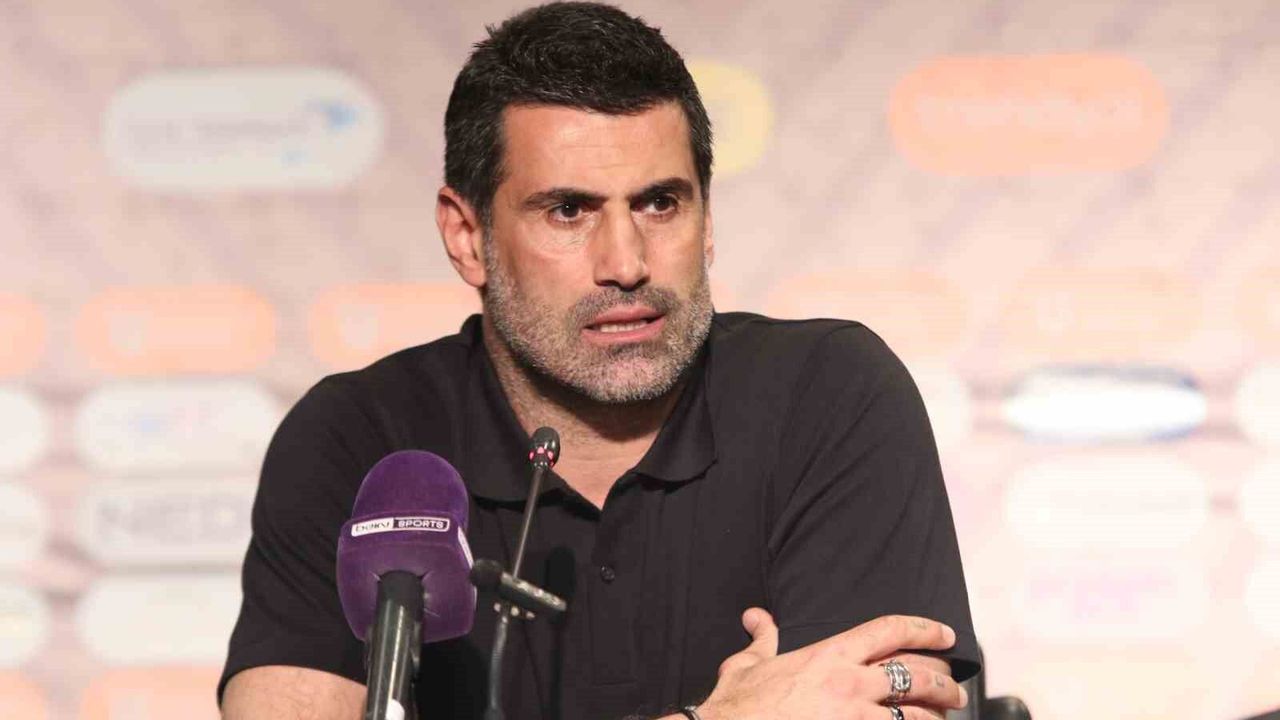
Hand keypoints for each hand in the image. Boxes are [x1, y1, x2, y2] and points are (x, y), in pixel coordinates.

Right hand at [695, 609, 967, 719]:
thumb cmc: (737, 707)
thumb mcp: (746, 664)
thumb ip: (762, 639)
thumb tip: (757, 619)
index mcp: (829, 656)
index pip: (889, 631)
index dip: (925, 629)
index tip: (945, 634)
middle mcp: (849, 684)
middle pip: (917, 674)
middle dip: (944, 680)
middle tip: (955, 688)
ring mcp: (855, 719)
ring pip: (917, 715)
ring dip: (938, 717)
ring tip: (946, 718)